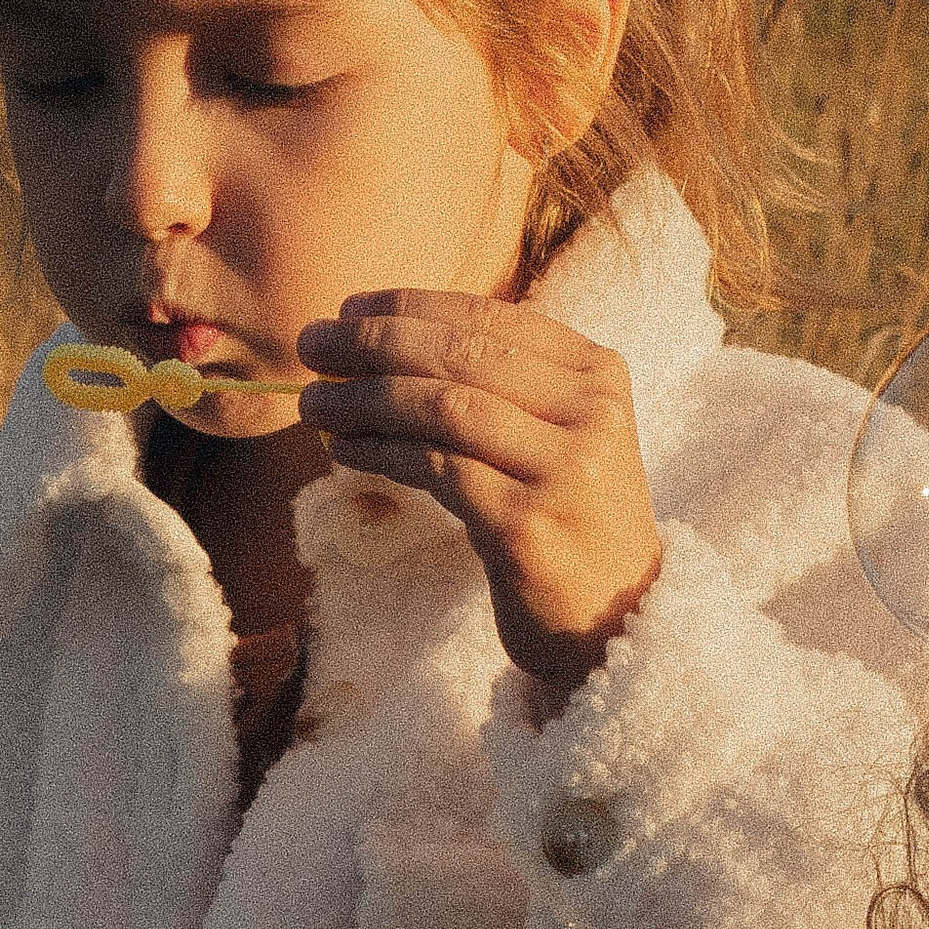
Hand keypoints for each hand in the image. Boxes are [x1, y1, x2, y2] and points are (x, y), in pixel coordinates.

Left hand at [296, 292, 664, 693]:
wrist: (617, 622)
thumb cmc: (568, 521)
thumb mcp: (555, 436)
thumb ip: (500, 385)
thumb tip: (378, 340)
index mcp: (600, 374)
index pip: (489, 317)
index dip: (409, 306)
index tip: (347, 310)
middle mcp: (591, 413)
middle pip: (460, 354)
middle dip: (372, 343)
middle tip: (310, 344)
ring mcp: (564, 470)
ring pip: (442, 408)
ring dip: (363, 400)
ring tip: (313, 403)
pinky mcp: (526, 527)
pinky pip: (434, 470)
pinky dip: (378, 453)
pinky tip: (342, 450)